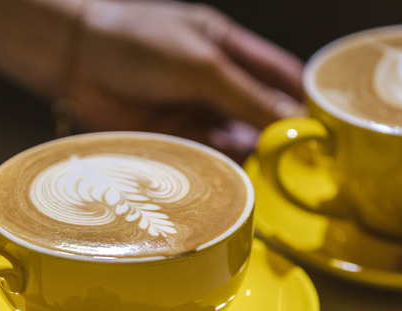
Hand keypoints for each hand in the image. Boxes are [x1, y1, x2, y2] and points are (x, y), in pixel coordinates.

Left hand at [67, 0, 305, 160]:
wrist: (74, 59)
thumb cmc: (137, 42)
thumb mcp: (201, 65)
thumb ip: (246, 95)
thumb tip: (293, 118)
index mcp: (230, 49)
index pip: (281, 76)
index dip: (305, 100)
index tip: (328, 129)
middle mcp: (217, 82)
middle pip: (262, 113)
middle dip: (281, 135)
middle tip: (302, 162)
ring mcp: (195, 111)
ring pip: (236, 139)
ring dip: (251, 155)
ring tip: (269, 173)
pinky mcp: (172, 138)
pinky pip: (206, 156)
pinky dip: (221, 167)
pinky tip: (233, 177)